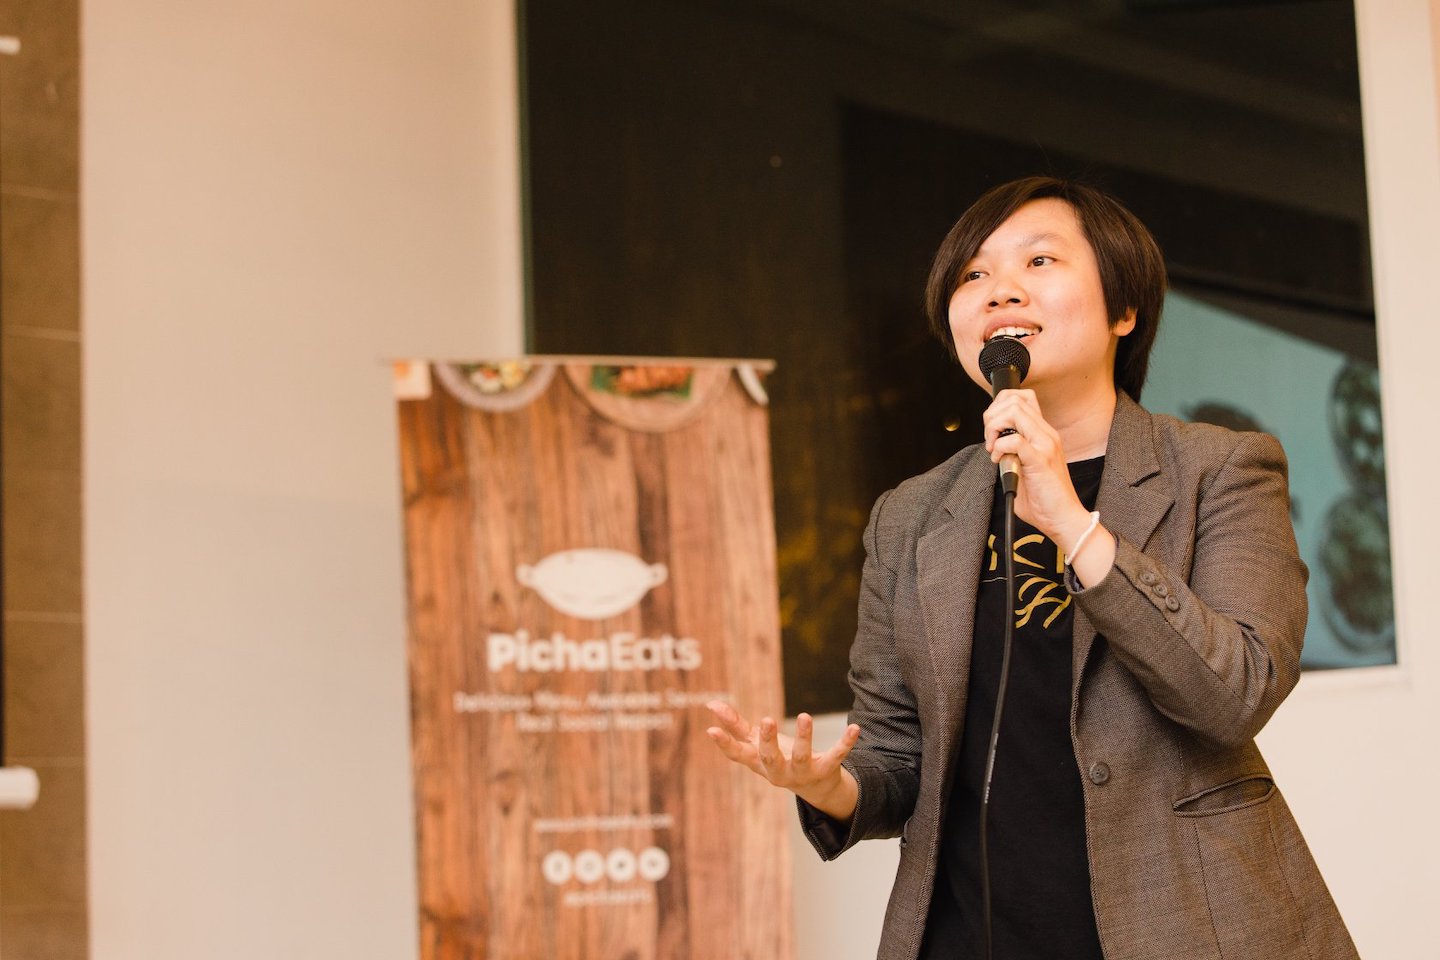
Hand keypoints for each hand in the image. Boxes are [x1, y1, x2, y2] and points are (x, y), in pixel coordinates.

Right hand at [705, 701, 859, 821]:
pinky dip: (846, 742)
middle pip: (770, 758)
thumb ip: (736, 725)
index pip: (738, 755)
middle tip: (766, 720)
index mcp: (760, 763)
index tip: (711, 730)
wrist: (816, 789)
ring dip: (804, 738)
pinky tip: (855, 728)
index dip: (725, 744)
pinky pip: (836, 756)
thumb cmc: (781, 759)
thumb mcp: (758, 744)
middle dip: (768, 741)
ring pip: (802, 757)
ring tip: (805, 716)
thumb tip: (711, 703)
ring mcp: (803, 773)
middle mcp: (779, 772)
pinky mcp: (826, 770)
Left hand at [984, 388, 1115, 584]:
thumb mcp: (1024, 465)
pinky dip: (999, 447)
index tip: (992, 430)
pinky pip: (1014, 441)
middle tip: (990, 440)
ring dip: (994, 428)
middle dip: (992, 416)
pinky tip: (998, 460)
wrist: (1063, 518)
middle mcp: (1046, 434)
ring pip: (1014, 412)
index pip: (1022, 398)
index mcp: (1043, 433)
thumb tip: (993, 443)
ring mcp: (1045, 444)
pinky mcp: (1040, 460)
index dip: (999, 406)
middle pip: (1014, 400)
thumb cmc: (1043, 498)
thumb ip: (1012, 451)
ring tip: (993, 448)